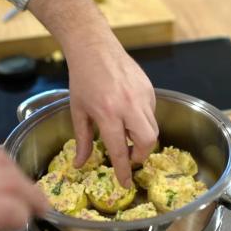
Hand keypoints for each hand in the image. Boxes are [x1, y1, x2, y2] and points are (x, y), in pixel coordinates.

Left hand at [66, 41, 157, 187]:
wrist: (94, 47)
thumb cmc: (82, 79)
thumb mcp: (77, 111)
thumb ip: (82, 140)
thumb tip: (81, 164)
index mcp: (107, 112)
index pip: (119, 149)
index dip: (123, 170)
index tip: (125, 183)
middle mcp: (128, 105)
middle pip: (148, 141)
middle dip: (141, 154)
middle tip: (129, 154)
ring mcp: (142, 95)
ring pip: (152, 127)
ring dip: (142, 137)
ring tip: (126, 133)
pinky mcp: (149, 88)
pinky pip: (151, 112)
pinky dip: (143, 120)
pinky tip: (129, 113)